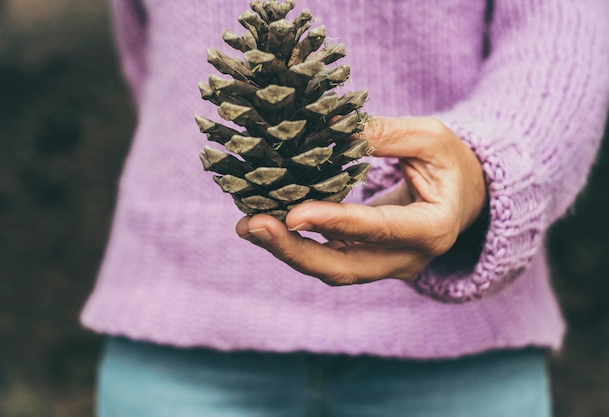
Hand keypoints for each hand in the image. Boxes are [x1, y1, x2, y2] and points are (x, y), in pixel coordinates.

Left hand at [236, 117, 486, 285]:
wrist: (463, 197)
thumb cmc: (451, 163)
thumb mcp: (430, 139)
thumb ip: (385, 134)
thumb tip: (329, 124)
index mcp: (433, 229)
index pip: (380, 231)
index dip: (336, 223)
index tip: (293, 213)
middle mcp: (408, 259)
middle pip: (345, 268)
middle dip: (295, 251)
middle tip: (252, 225)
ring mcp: (386, 265)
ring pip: (331, 269)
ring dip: (287, 251)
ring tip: (247, 225)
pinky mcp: (366, 260)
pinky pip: (328, 257)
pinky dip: (295, 243)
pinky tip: (265, 223)